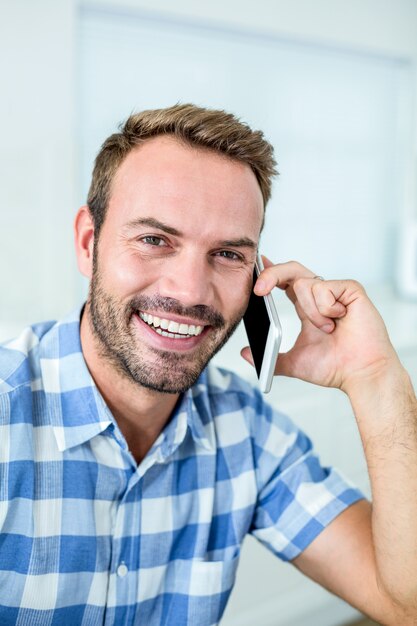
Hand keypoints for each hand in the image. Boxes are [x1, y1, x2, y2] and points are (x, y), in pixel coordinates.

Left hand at [241, 259, 399, 393]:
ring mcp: (336, 291)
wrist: (361, 374)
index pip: (285, 281)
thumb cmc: (335, 367)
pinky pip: (323, 288)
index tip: (256, 264)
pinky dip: (326, 308)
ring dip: (310, 312)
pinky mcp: (350, 289)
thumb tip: (245, 354)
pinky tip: (340, 319)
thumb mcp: (294, 362)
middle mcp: (320, 295)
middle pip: (291, 269)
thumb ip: (270, 358)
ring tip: (327, 329)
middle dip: (272, 274)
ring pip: (304, 284)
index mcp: (307, 307)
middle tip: (259, 290)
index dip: (270, 272)